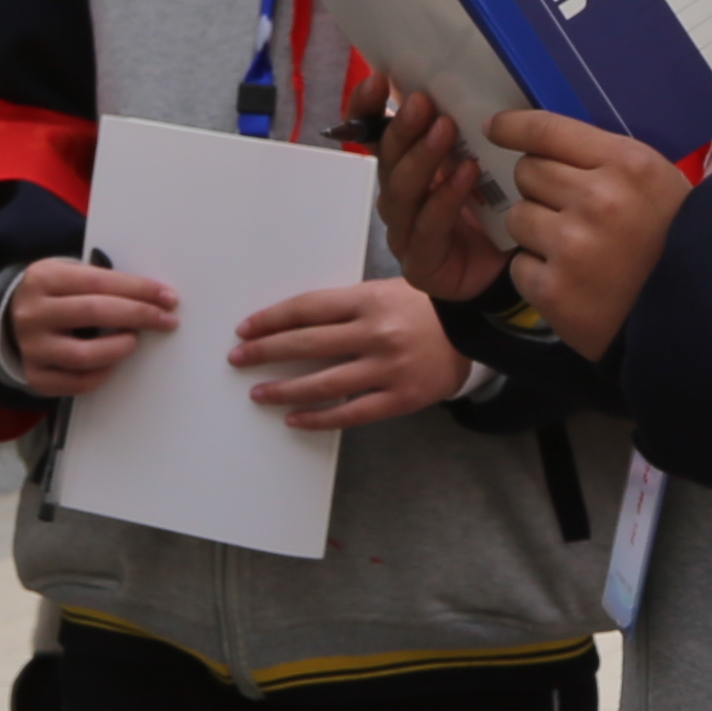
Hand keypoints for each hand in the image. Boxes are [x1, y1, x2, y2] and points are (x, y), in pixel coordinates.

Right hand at [7, 255, 176, 395]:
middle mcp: (33, 313)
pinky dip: (103, 374)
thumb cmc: (55, 295)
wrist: (12, 319)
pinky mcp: (35, 376)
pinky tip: (113, 362)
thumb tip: (154, 297)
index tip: (167, 297)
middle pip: (95, 313)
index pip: (100, 282)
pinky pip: (77, 382)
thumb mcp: (68, 275)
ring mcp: (31, 347)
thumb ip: (102, 282)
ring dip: (120, 348)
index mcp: (43, 278)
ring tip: (134, 341)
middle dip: (139, 315)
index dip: (138, 289)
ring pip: (85, 355)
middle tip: (165, 320)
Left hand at [231, 276, 471, 429]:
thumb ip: (344, 306)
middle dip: (265, 352)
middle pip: (306, 344)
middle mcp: (375, 333)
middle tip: (238, 358)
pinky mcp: (400, 398)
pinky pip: (351, 413)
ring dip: (284, 389)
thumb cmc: (421, 307)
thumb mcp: (383, 291)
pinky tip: (294, 419)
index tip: (245, 328)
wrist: (473, 328)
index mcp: (367, 300)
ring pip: (323, 383)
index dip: (271, 320)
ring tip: (259, 393)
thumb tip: (292, 322)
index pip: (306, 309)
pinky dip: (319, 418)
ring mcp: (388, 368)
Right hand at [375, 85, 510, 303]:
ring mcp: (404, 232)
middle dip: (401, 129)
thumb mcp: (479, 158)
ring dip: (422, 158)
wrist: (508, 268)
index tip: (377, 79)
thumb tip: (468, 79)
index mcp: (404, 166)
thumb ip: (464, 129)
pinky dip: (446, 198)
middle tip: (422, 102)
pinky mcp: (420, 263)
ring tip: (446, 129)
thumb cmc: (492, 208)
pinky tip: (466, 173)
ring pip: (402, 192)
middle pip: (387, 159)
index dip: (366, 107)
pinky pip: (428, 227)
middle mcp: (398, 196)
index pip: (372, 133)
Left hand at [487, 109, 691, 356]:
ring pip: (517, 217)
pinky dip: (538, 274)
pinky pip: (519, 266)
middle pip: (527, 172)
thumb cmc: (677, 242)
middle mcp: (597, 199)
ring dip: (536, 231)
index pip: (550, 130)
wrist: (695, 318)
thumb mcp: (655, 182)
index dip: (515, 126)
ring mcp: (572, 246)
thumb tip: (541, 142)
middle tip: (568, 211)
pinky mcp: (554, 290)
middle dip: (540, 188)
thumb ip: (604, 160)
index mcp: (627, 164)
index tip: (496, 127)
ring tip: (574, 250)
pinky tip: (572, 283)